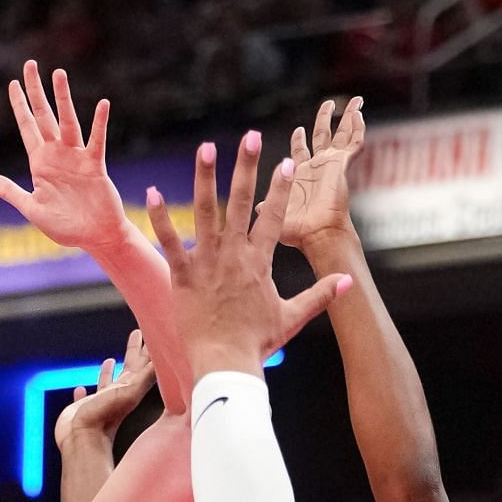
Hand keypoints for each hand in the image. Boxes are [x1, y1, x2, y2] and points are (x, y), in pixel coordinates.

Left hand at [0, 62, 125, 256]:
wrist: (95, 238)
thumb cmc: (66, 227)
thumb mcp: (33, 210)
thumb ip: (12, 193)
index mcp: (40, 163)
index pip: (27, 128)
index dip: (19, 106)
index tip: (13, 84)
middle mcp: (57, 154)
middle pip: (44, 116)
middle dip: (36, 91)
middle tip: (30, 64)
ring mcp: (76, 157)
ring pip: (68, 121)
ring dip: (63, 98)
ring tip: (58, 74)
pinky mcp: (94, 165)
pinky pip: (97, 141)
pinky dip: (100, 123)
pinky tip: (103, 105)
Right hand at [54, 331, 158, 459]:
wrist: (83, 442)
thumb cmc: (105, 418)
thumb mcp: (129, 392)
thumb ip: (145, 377)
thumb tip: (162, 359)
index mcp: (129, 389)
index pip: (143, 365)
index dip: (148, 349)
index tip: (153, 331)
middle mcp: (116, 395)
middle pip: (128, 369)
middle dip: (134, 352)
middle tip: (137, 334)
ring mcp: (100, 403)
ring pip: (106, 383)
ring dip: (109, 372)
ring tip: (110, 360)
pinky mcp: (82, 410)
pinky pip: (85, 398)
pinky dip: (84, 392)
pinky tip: (80, 388)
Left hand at [146, 135, 348, 378]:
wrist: (226, 364)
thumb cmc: (258, 344)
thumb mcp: (292, 318)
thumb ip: (320, 296)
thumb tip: (348, 283)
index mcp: (260, 262)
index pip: (274, 217)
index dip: (282, 188)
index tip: (287, 163)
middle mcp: (235, 255)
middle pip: (242, 202)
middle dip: (248, 166)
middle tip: (251, 136)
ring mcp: (208, 263)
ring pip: (206, 211)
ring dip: (206, 177)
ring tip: (206, 147)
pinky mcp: (183, 275)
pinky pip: (171, 242)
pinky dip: (161, 217)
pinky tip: (153, 192)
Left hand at [281, 94, 365, 256]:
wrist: (318, 233)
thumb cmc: (299, 231)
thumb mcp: (277, 213)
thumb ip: (269, 206)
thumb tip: (258, 208)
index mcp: (302, 174)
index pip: (300, 152)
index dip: (299, 140)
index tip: (299, 129)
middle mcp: (319, 166)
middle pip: (323, 135)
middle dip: (325, 119)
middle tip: (328, 104)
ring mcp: (332, 164)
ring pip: (343, 134)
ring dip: (348, 117)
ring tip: (355, 101)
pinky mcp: (342, 165)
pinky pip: (354, 143)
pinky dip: (358, 129)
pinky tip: (360, 115)